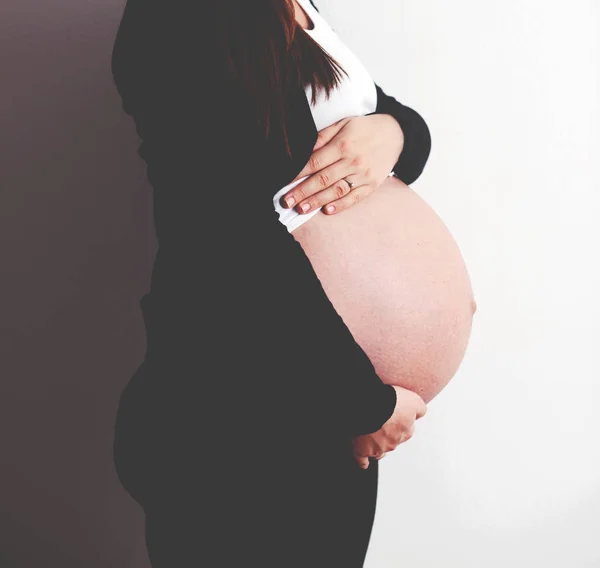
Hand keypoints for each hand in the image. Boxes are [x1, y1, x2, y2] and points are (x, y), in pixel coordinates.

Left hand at [281, 114, 403, 214]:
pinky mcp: (371, 185)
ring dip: (317, 201)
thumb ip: (322, 137)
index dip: (297, 173)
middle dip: (302, 192)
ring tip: (301, 209)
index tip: (283, 182)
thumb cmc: (364, 129)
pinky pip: (354, 198)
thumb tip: (302, 150)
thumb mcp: (343, 125)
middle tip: (286, 202)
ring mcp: (363, 175)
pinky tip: (327, 211)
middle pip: (322, 179)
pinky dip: (341, 205)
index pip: (314, 162)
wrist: (396, 135)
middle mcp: (352, 161)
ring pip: (336, 191)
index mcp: (342, 144)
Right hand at [352, 385, 426, 469]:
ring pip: (380, 450)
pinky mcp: (362, 450)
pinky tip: (363, 457)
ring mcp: (378, 448)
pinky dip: (363, 459)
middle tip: (381, 422)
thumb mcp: (414, 400)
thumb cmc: (389, 402)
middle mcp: (394, 442)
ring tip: (370, 435)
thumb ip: (420, 409)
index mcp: (406, 431)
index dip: (400, 422)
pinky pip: (362, 460)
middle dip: (388, 433)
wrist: (369, 406)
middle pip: (393, 440)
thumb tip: (420, 414)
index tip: (395, 416)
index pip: (407, 429)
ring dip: (376, 444)